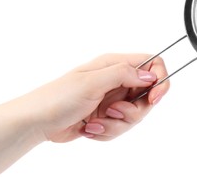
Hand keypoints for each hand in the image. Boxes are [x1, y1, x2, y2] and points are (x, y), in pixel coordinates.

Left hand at [31, 54, 168, 141]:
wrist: (38, 121)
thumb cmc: (58, 97)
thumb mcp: (92, 82)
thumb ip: (123, 74)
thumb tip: (151, 76)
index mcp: (114, 65)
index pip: (151, 65)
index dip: (159, 80)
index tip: (154, 99)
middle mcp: (116, 80)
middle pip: (147, 96)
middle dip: (132, 111)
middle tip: (112, 111)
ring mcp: (111, 100)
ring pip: (134, 116)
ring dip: (115, 125)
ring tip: (94, 122)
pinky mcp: (106, 117)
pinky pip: (120, 128)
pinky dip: (106, 132)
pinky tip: (88, 128)